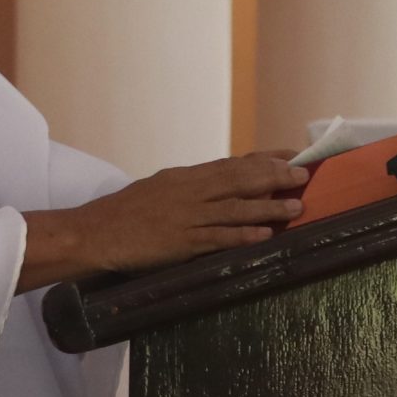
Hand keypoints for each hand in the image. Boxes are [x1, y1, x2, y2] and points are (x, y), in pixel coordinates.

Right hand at [18, 152, 307, 291]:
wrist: (93, 233)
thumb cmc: (124, 214)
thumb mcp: (159, 190)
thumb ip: (190, 188)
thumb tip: (220, 186)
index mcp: (184, 177)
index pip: (232, 162)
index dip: (265, 158)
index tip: (292, 154)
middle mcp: (188, 191)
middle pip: (239, 179)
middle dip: (274, 176)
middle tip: (304, 174)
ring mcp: (185, 216)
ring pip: (235, 207)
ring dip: (268, 206)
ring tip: (295, 206)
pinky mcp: (180, 242)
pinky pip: (218, 237)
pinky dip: (243, 235)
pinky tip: (264, 235)